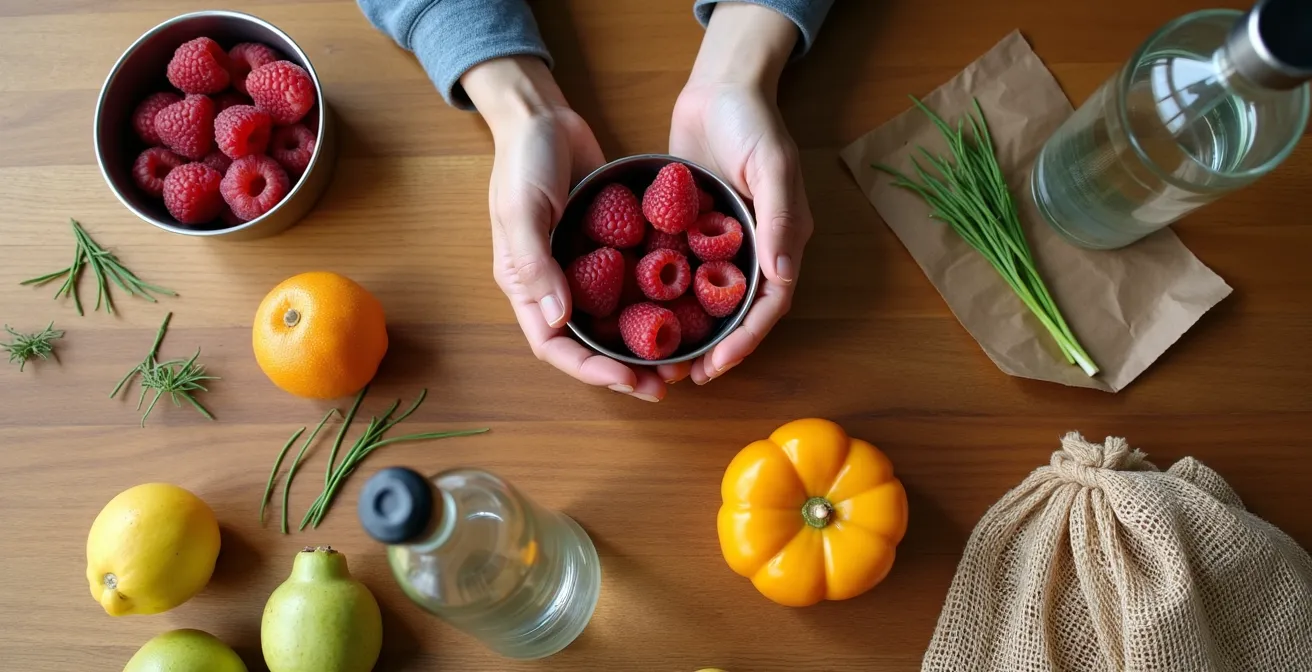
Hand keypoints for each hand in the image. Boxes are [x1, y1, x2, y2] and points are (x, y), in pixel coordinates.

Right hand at [464, 57, 666, 401]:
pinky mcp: (608, 247)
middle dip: (624, 370)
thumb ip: (535, 262)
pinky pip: (631, 284)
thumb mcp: (522, 209)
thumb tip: (556, 319)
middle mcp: (555, 284)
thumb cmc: (523, 161)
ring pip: (614, 321)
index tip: (627, 379)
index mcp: (527, 285)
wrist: (543, 116)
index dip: (590, 370)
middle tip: (663, 385)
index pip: (555, 345)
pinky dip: (654, 302)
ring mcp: (583, 267)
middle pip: (589, 344)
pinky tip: (686, 311)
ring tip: (679, 361)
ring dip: (644, 344)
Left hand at [666, 4, 813, 384]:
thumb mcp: (772, 164)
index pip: (766, 307)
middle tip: (677, 378)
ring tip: (654, 360)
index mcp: (780, 242)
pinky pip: (680, 272)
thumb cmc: (752, 120)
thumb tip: (781, 275)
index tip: (715, 368)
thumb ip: (780, 216)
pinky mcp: (691, 231)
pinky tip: (635, 315)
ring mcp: (720, 242)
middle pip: (734, 315)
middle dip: (710, 350)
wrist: (720, 85)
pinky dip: (663, 297)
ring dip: (684, 332)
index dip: (743, 343)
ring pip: (705, 301)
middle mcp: (752, 249)